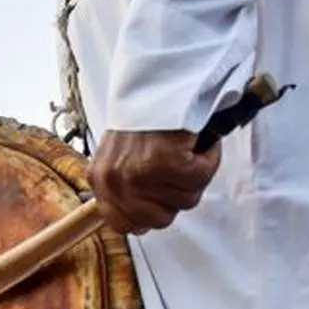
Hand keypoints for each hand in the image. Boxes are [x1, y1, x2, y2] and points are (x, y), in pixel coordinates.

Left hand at [88, 129, 219, 233]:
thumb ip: (127, 190)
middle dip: (176, 196)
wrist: (158, 83)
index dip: (149, 216)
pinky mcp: (165, 162)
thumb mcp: (120, 158)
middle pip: (160, 220)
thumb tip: (143, 224)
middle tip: (177, 169)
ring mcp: (139, 174)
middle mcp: (115, 181)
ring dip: (194, 176)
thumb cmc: (146, 118)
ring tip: (184, 150)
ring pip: (185, 200)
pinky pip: (199, 178)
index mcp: (101, 180)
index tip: (161, 200)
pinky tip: (195, 142)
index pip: (123, 225)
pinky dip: (207, 159)